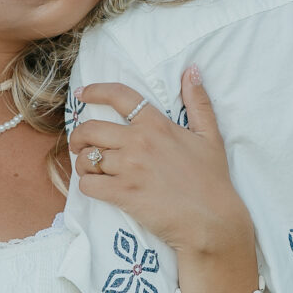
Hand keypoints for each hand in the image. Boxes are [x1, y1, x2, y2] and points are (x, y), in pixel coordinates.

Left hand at [71, 72, 256, 291]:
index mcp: (157, 125)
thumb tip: (192, 71)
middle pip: (91, 128)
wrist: (212, 221)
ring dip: (84, 164)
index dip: (96, 90)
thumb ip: (199, 102)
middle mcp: (139, 142)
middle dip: (79, 136)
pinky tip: (98, 187)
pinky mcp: (122, 194)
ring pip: (86, 158)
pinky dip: (88, 186)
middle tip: (80, 145)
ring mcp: (129, 168)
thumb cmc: (213, 181)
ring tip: (92, 170)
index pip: (119, 96)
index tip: (83, 93)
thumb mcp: (210, 136)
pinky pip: (88, 184)